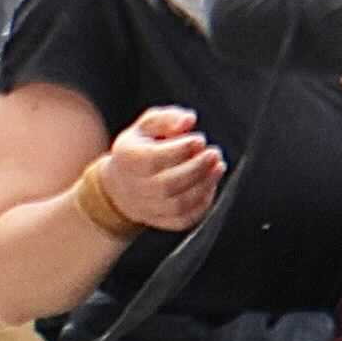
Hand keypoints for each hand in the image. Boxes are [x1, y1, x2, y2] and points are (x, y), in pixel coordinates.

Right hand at [99, 102, 228, 229]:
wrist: (123, 185)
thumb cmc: (140, 149)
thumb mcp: (146, 127)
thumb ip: (167, 119)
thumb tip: (189, 120)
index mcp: (127, 159)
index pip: (154, 158)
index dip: (180, 150)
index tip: (200, 139)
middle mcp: (134, 186)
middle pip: (168, 184)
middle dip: (196, 168)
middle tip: (214, 153)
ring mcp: (147, 207)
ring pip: (179, 203)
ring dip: (204, 185)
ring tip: (218, 167)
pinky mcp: (162, 221)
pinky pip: (185, 218)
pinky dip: (202, 203)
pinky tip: (210, 185)